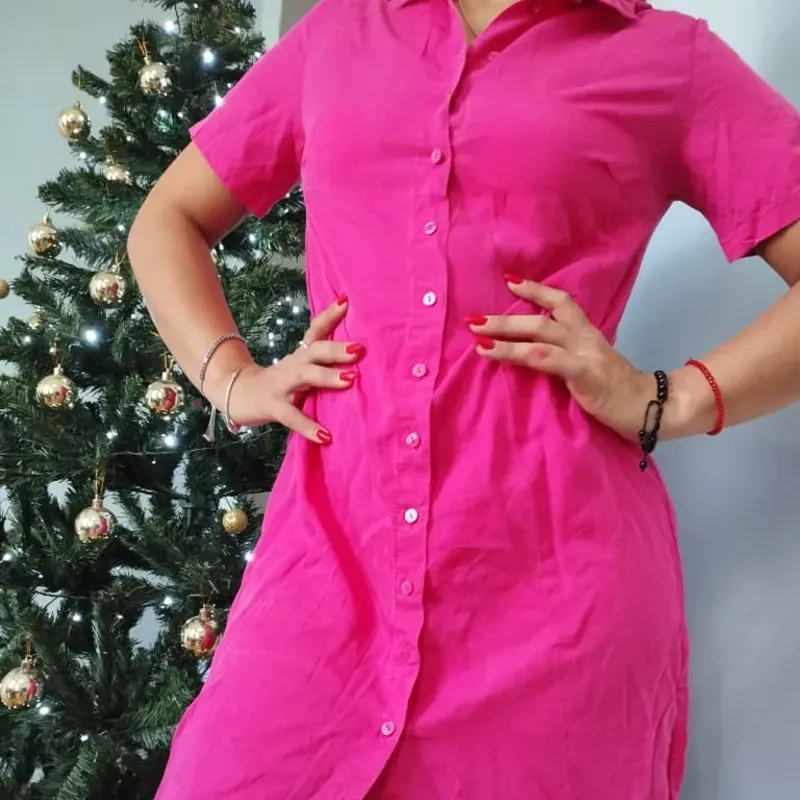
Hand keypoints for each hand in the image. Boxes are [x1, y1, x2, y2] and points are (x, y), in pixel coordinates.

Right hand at [228, 296, 364, 443]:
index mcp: (301, 355)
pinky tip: (326, 436)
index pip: (316, 330)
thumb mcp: (300, 368)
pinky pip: (293, 417)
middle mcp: (293, 365)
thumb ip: (323, 363)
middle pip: (315, 351)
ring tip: (350, 380)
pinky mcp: (273, 407)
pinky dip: (309, 427)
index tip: (347, 301)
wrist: (238, 395)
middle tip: (360, 348)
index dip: (330, 316)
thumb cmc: (280, 383)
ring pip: (305, 376)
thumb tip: (359, 355)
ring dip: (327, 377)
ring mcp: (282, 385)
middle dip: (337, 348)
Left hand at [467, 275, 653, 440]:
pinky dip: (526, 354)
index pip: (561, 303)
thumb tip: (534, 354)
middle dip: (505, 318)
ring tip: (478, 337)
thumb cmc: (617, 393)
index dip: (535, 290)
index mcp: (587, 334)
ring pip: (541, 335)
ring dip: (506, 335)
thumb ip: (566, 356)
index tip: (509, 281)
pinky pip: (552, 360)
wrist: (652, 407)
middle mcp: (585, 338)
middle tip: (474, 318)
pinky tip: (501, 354)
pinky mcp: (586, 374)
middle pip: (541, 319)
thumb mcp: (590, 367)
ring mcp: (586, 353)